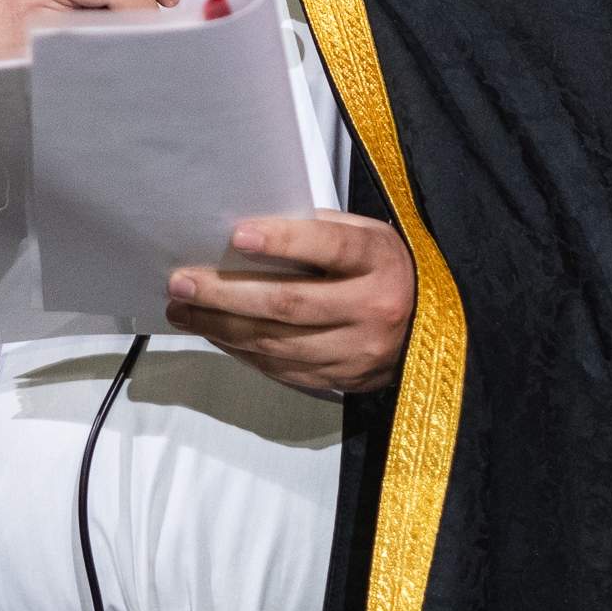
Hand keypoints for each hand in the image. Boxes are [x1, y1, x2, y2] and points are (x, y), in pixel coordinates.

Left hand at [167, 210, 414, 394]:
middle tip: (181, 282)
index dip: (284, 241)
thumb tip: (248, 234)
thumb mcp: (367, 235)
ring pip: (278, 343)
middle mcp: (372, 309)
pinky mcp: (342, 380)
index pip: (330, 248)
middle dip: (227, 294)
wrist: (431, 329)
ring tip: (182, 311)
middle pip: (290, 303)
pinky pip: (281, 368)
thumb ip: (319, 230)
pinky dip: (242, 351)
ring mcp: (357, 351)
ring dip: (222, 327)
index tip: (237, 234)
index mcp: (380, 260)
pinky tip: (214, 334)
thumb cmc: (385, 269)